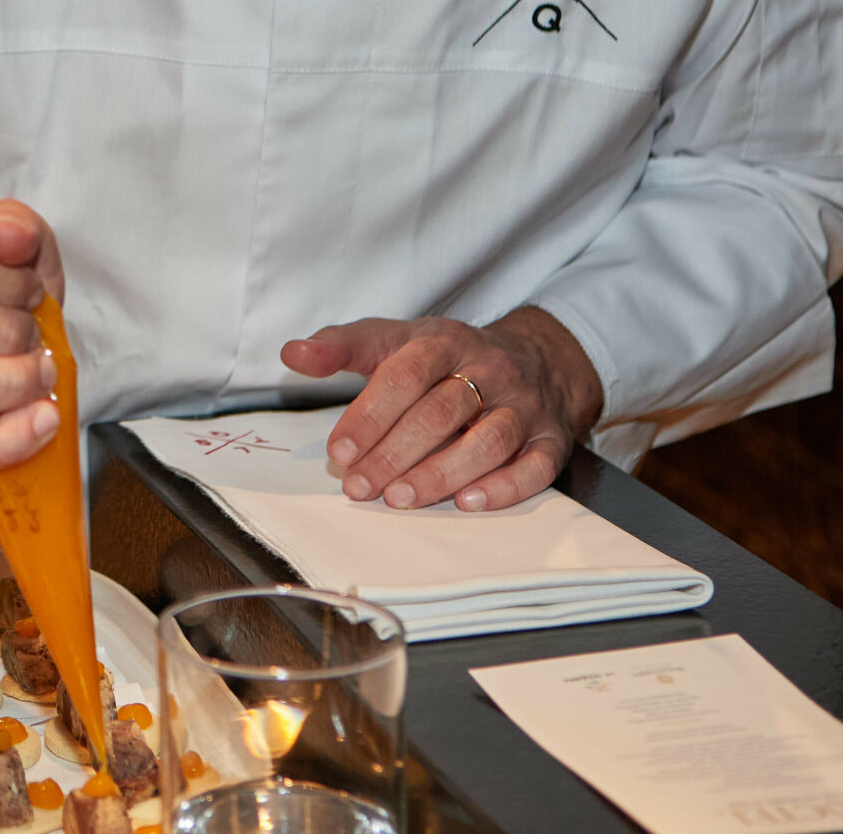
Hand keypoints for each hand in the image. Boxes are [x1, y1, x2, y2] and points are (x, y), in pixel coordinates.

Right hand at [0, 200, 66, 474]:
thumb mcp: (7, 244)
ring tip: (38, 377)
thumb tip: (5, 234)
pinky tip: (37, 423)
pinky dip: (1, 440)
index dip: (8, 279)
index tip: (32, 292)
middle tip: (34, 340)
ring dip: (9, 383)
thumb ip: (15, 226)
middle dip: (9, 332)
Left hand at [280, 307, 602, 512]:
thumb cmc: (448, 357)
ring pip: (489, 439)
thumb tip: (292, 353)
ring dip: (442, 473)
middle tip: (360, 487)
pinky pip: (536, 466)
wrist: (534, 358)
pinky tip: (468, 503)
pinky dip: (504, 487)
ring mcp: (524, 406)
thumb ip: (344, 347)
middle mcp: (490, 370)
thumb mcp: (395, 340)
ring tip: (401, 499)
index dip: (370, 415)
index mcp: (445, 342)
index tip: (339, 452)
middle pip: (442, 411)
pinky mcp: (551, 440)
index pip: (405, 375)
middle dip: (395, 453)